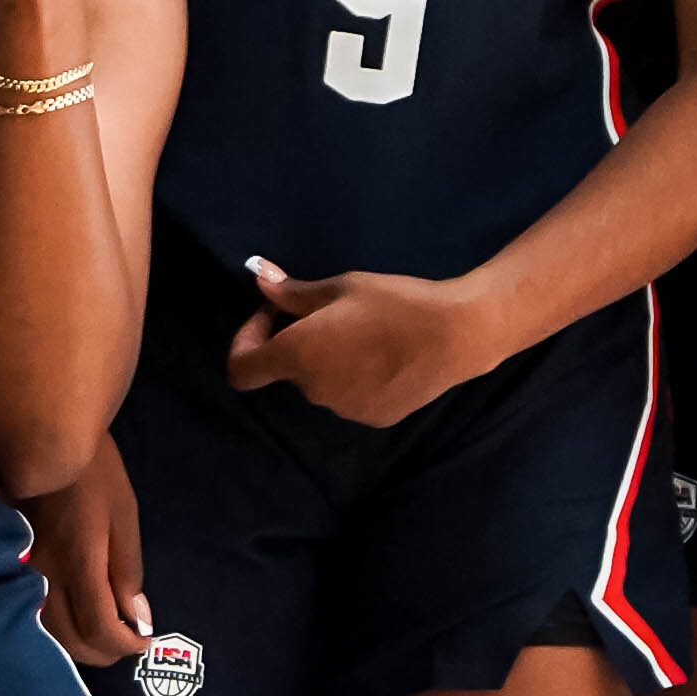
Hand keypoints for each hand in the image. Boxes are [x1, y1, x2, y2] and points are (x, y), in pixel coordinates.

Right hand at [26, 431, 154, 662]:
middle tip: (126, 642)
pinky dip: (56, 627)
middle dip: (104, 651)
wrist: (41, 438)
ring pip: (48, 632)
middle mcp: (47, 576)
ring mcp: (25, 571)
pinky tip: (71, 618)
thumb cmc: (92, 472)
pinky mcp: (14, 562)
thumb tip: (138, 619)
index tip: (144, 640)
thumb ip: (128, 571)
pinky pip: (33, 611)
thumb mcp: (124, 515)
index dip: (125, 645)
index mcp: (79, 563)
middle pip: (71, 641)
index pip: (100, 629)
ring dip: (78, 645)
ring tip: (102, 634)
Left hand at [226, 258, 501, 426]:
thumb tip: (258, 277)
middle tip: (326, 310)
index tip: (272, 313)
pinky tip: (383, 353)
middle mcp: (315, 392)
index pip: (241, 371)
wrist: (455, 335)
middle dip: (296, 340)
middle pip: (288, 370)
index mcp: (298, 357)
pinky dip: (353, 376)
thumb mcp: (340, 288)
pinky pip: (349, 395)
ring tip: (362, 330)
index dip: (246, 341)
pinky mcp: (374, 418)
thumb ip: (292, 293)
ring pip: (320, 382)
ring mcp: (345, 410)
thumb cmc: (393, 303)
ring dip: (326, 359)